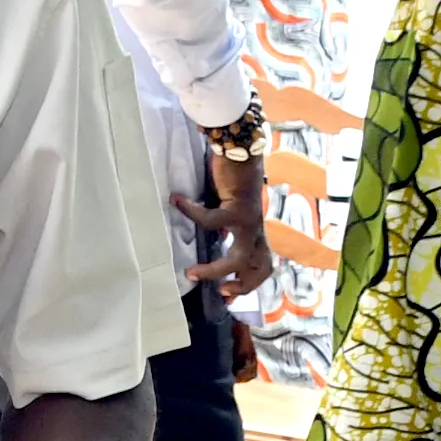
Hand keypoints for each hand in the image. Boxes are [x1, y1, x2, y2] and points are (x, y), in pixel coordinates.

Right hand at [174, 153, 272, 298]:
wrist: (241, 147)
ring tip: (191, 272)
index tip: (228, 293)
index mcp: (255, 231)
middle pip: (259, 267)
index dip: (250, 282)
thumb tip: (216, 241)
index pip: (263, 264)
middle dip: (242, 285)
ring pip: (238, 257)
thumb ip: (226, 227)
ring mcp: (250, 220)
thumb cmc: (232, 176)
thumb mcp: (229, 208)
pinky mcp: (238, 207)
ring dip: (215, 270)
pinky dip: (191, 212)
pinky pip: (211, 220)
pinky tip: (177, 201)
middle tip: (221, 291)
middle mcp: (256, 229)